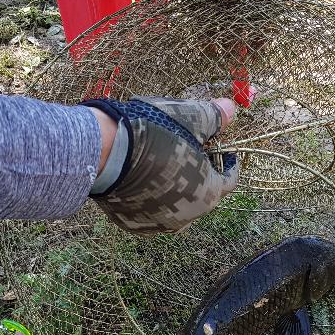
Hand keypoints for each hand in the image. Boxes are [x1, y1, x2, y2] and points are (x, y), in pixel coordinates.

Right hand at [83, 97, 237, 235]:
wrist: (103, 151)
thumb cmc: (154, 133)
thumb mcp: (191, 118)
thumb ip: (215, 117)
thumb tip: (231, 109)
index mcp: (208, 195)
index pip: (229, 180)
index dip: (227, 161)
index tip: (220, 149)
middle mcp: (186, 217)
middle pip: (201, 193)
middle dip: (199, 173)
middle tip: (188, 150)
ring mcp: (157, 224)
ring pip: (173, 205)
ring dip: (173, 187)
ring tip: (162, 163)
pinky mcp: (131, 224)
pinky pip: (147, 211)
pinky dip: (148, 197)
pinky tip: (140, 177)